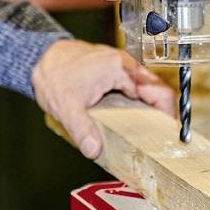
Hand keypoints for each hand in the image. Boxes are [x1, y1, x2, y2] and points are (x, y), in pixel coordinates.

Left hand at [32, 40, 173, 158]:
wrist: (40, 59)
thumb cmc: (53, 73)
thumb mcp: (66, 106)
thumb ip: (81, 129)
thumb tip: (94, 150)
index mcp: (121, 69)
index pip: (160, 92)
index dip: (168, 115)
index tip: (168, 134)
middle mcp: (125, 66)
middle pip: (156, 94)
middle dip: (158, 117)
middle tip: (156, 141)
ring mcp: (121, 69)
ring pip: (145, 93)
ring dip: (146, 113)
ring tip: (144, 136)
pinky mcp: (114, 75)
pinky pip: (133, 92)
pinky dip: (134, 107)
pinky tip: (127, 124)